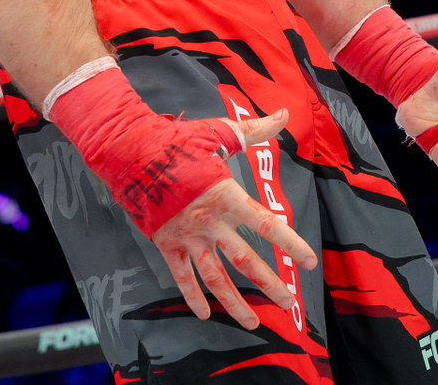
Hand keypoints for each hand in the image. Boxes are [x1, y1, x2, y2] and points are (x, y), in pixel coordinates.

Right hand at [150, 110, 318, 328]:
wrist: (130, 153)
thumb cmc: (176, 142)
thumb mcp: (217, 133)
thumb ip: (255, 131)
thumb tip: (286, 115)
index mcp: (226, 195)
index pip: (265, 223)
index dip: (289, 243)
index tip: (308, 261)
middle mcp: (210, 221)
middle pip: (245, 260)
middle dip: (269, 283)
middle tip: (289, 303)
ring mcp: (187, 237)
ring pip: (215, 277)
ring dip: (234, 302)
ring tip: (253, 322)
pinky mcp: (166, 244)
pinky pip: (181, 276)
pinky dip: (192, 297)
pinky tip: (205, 314)